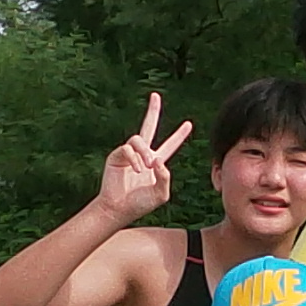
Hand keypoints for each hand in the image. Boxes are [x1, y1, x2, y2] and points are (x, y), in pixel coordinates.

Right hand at [94, 93, 192, 225]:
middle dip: (152, 111)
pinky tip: (137, 170)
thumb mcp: (161, 194)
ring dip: (144, 152)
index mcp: (155, 163)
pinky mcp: (116, 156)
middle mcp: (142, 155)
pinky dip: (134, 158)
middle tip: (155, 95)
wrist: (119, 209)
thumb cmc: (140, 204)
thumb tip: (157, 160)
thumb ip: (165, 178)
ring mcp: (128, 154)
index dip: (179, 135)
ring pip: (139, 139)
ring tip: (146, 167)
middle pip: (148, 127)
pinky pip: (127, 149)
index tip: (189, 124)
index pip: (170, 145)